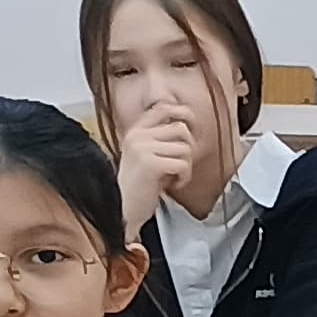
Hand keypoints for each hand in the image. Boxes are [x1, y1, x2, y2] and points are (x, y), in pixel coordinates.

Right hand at [113, 100, 200, 221]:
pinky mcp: (149, 164)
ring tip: (172, 176)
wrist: (125, 208)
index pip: (162, 108)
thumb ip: (160, 138)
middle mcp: (137, 136)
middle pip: (181, 129)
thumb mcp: (147, 154)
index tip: (191, 125)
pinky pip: (183, 164)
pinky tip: (171, 184)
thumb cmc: (142, 184)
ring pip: (185, 148)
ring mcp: (142, 148)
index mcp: (135, 131)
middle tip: (178, 165)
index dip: (182, 112)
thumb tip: (186, 124)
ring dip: (185, 166)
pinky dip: (183, 177)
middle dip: (187, 149)